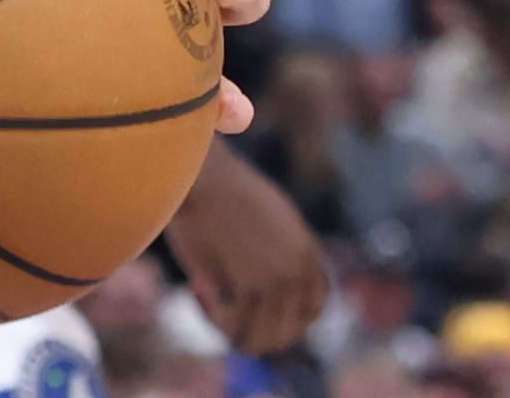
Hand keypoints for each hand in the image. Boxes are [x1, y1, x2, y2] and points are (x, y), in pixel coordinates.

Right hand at [164, 143, 332, 353]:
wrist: (198, 168)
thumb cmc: (214, 185)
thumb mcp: (253, 213)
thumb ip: (264, 246)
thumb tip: (248, 279)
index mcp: (305, 248)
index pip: (315, 306)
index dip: (287, 317)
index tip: (252, 307)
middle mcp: (300, 268)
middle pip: (292, 331)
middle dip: (256, 329)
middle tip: (221, 308)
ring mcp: (280, 279)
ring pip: (264, 339)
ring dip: (231, 329)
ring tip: (203, 296)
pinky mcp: (252, 285)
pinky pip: (236, 329)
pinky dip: (212, 318)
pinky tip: (194, 287)